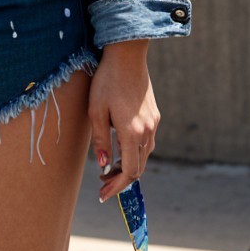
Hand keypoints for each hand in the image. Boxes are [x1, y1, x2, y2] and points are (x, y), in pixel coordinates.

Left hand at [89, 41, 158, 201]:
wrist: (127, 56)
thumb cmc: (106, 82)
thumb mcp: (96, 111)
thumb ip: (101, 141)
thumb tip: (104, 166)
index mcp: (132, 132)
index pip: (130, 171)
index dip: (117, 186)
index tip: (103, 194)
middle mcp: (147, 130)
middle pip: (139, 167)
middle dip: (121, 180)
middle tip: (103, 184)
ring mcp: (153, 123)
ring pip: (144, 156)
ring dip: (129, 167)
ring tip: (109, 169)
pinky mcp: (154, 116)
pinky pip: (147, 143)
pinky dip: (135, 153)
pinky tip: (121, 150)